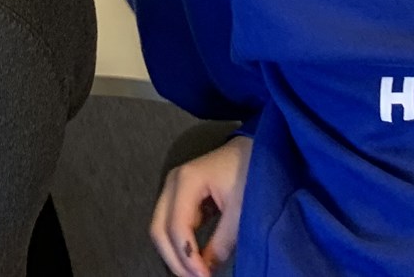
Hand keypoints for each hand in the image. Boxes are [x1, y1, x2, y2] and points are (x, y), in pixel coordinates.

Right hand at [150, 135, 251, 276]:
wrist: (254, 148)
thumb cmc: (250, 172)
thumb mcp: (241, 209)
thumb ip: (223, 242)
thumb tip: (207, 270)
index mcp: (187, 181)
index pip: (177, 227)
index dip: (188, 258)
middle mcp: (173, 183)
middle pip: (159, 229)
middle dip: (175, 260)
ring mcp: (173, 188)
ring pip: (161, 228)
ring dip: (174, 254)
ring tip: (194, 274)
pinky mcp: (179, 196)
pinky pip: (171, 225)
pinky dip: (179, 245)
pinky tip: (194, 259)